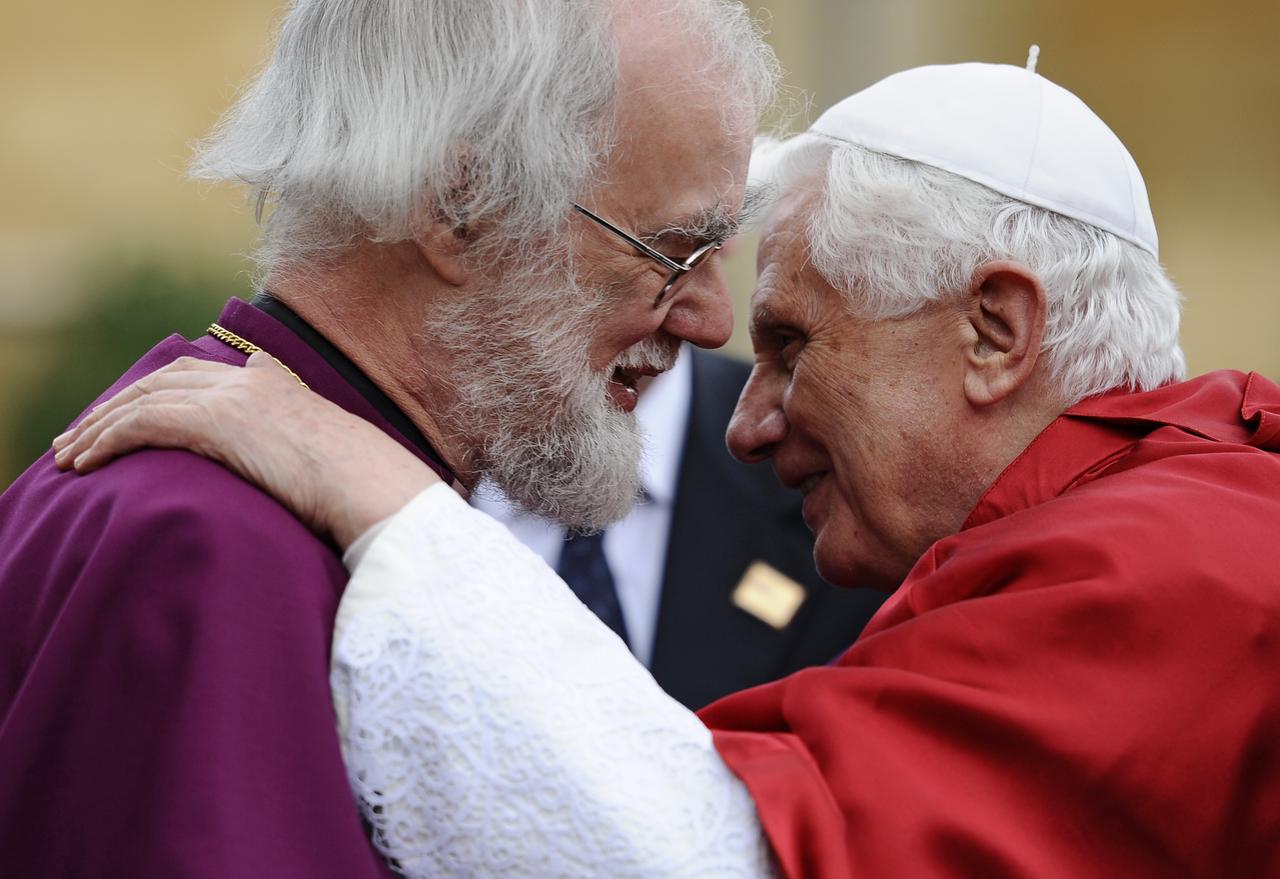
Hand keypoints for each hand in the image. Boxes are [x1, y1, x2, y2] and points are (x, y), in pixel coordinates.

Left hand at [52, 352, 440, 549]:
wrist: (373, 487)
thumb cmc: (362, 484)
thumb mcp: (329, 450)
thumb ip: (299, 433)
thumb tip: (288, 430)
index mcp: (275, 383)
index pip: (199, 373)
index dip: (157, 391)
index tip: (128, 415)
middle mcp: (249, 380)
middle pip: (162, 380)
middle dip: (114, 405)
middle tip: (80, 437)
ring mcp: (233, 397)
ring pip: (143, 400)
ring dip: (98, 427)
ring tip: (68, 457)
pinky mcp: (217, 422)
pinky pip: (143, 423)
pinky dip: (108, 439)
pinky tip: (87, 464)